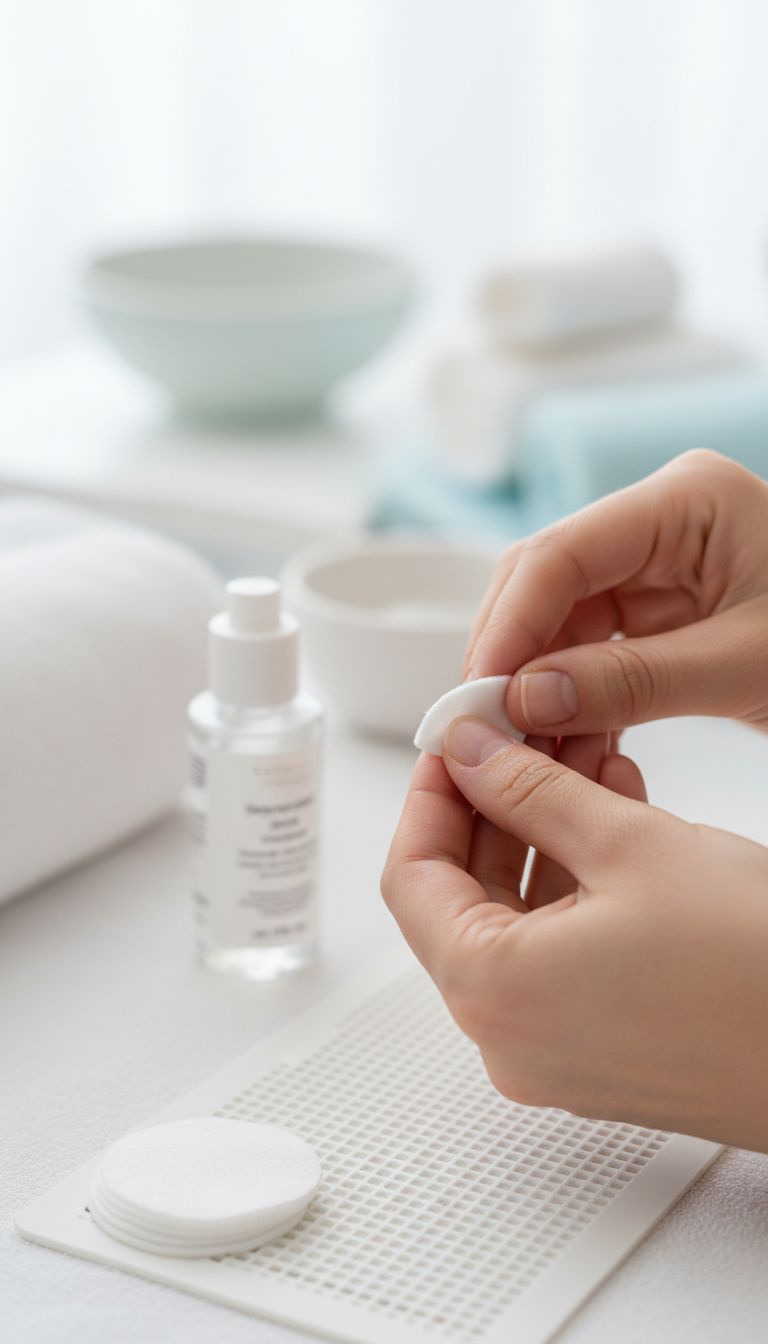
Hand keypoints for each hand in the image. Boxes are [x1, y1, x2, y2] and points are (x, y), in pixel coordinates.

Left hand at [381, 719, 767, 1149]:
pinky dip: (576, 886)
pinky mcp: (605, 1053)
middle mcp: (510, 1037)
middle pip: (462, 897)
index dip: (431, 796)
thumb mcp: (629, 845)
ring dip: (544, 836)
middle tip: (524, 737)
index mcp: (492, 991)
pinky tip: (613, 817)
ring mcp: (557, 1053)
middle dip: (495, 805)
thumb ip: (530, 791)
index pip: (410, 877)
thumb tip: (470, 752)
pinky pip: (560, 955)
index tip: (458, 742)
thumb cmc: (753, 969)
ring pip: (518, 920)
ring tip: (584, 758)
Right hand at [465, 449, 767, 735]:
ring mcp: (656, 565)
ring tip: (513, 744)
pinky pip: (593, 649)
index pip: (564, 550)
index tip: (480, 690)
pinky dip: (572, 696)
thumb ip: (632, 682)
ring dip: (535, 681)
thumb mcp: (747, 666)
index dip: (509, 622)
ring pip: (560, 619)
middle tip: (480, 724)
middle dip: (511, 652)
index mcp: (687, 500)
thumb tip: (525, 699)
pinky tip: (557, 740)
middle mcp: (659, 521)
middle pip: (548, 580)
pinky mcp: (660, 611)